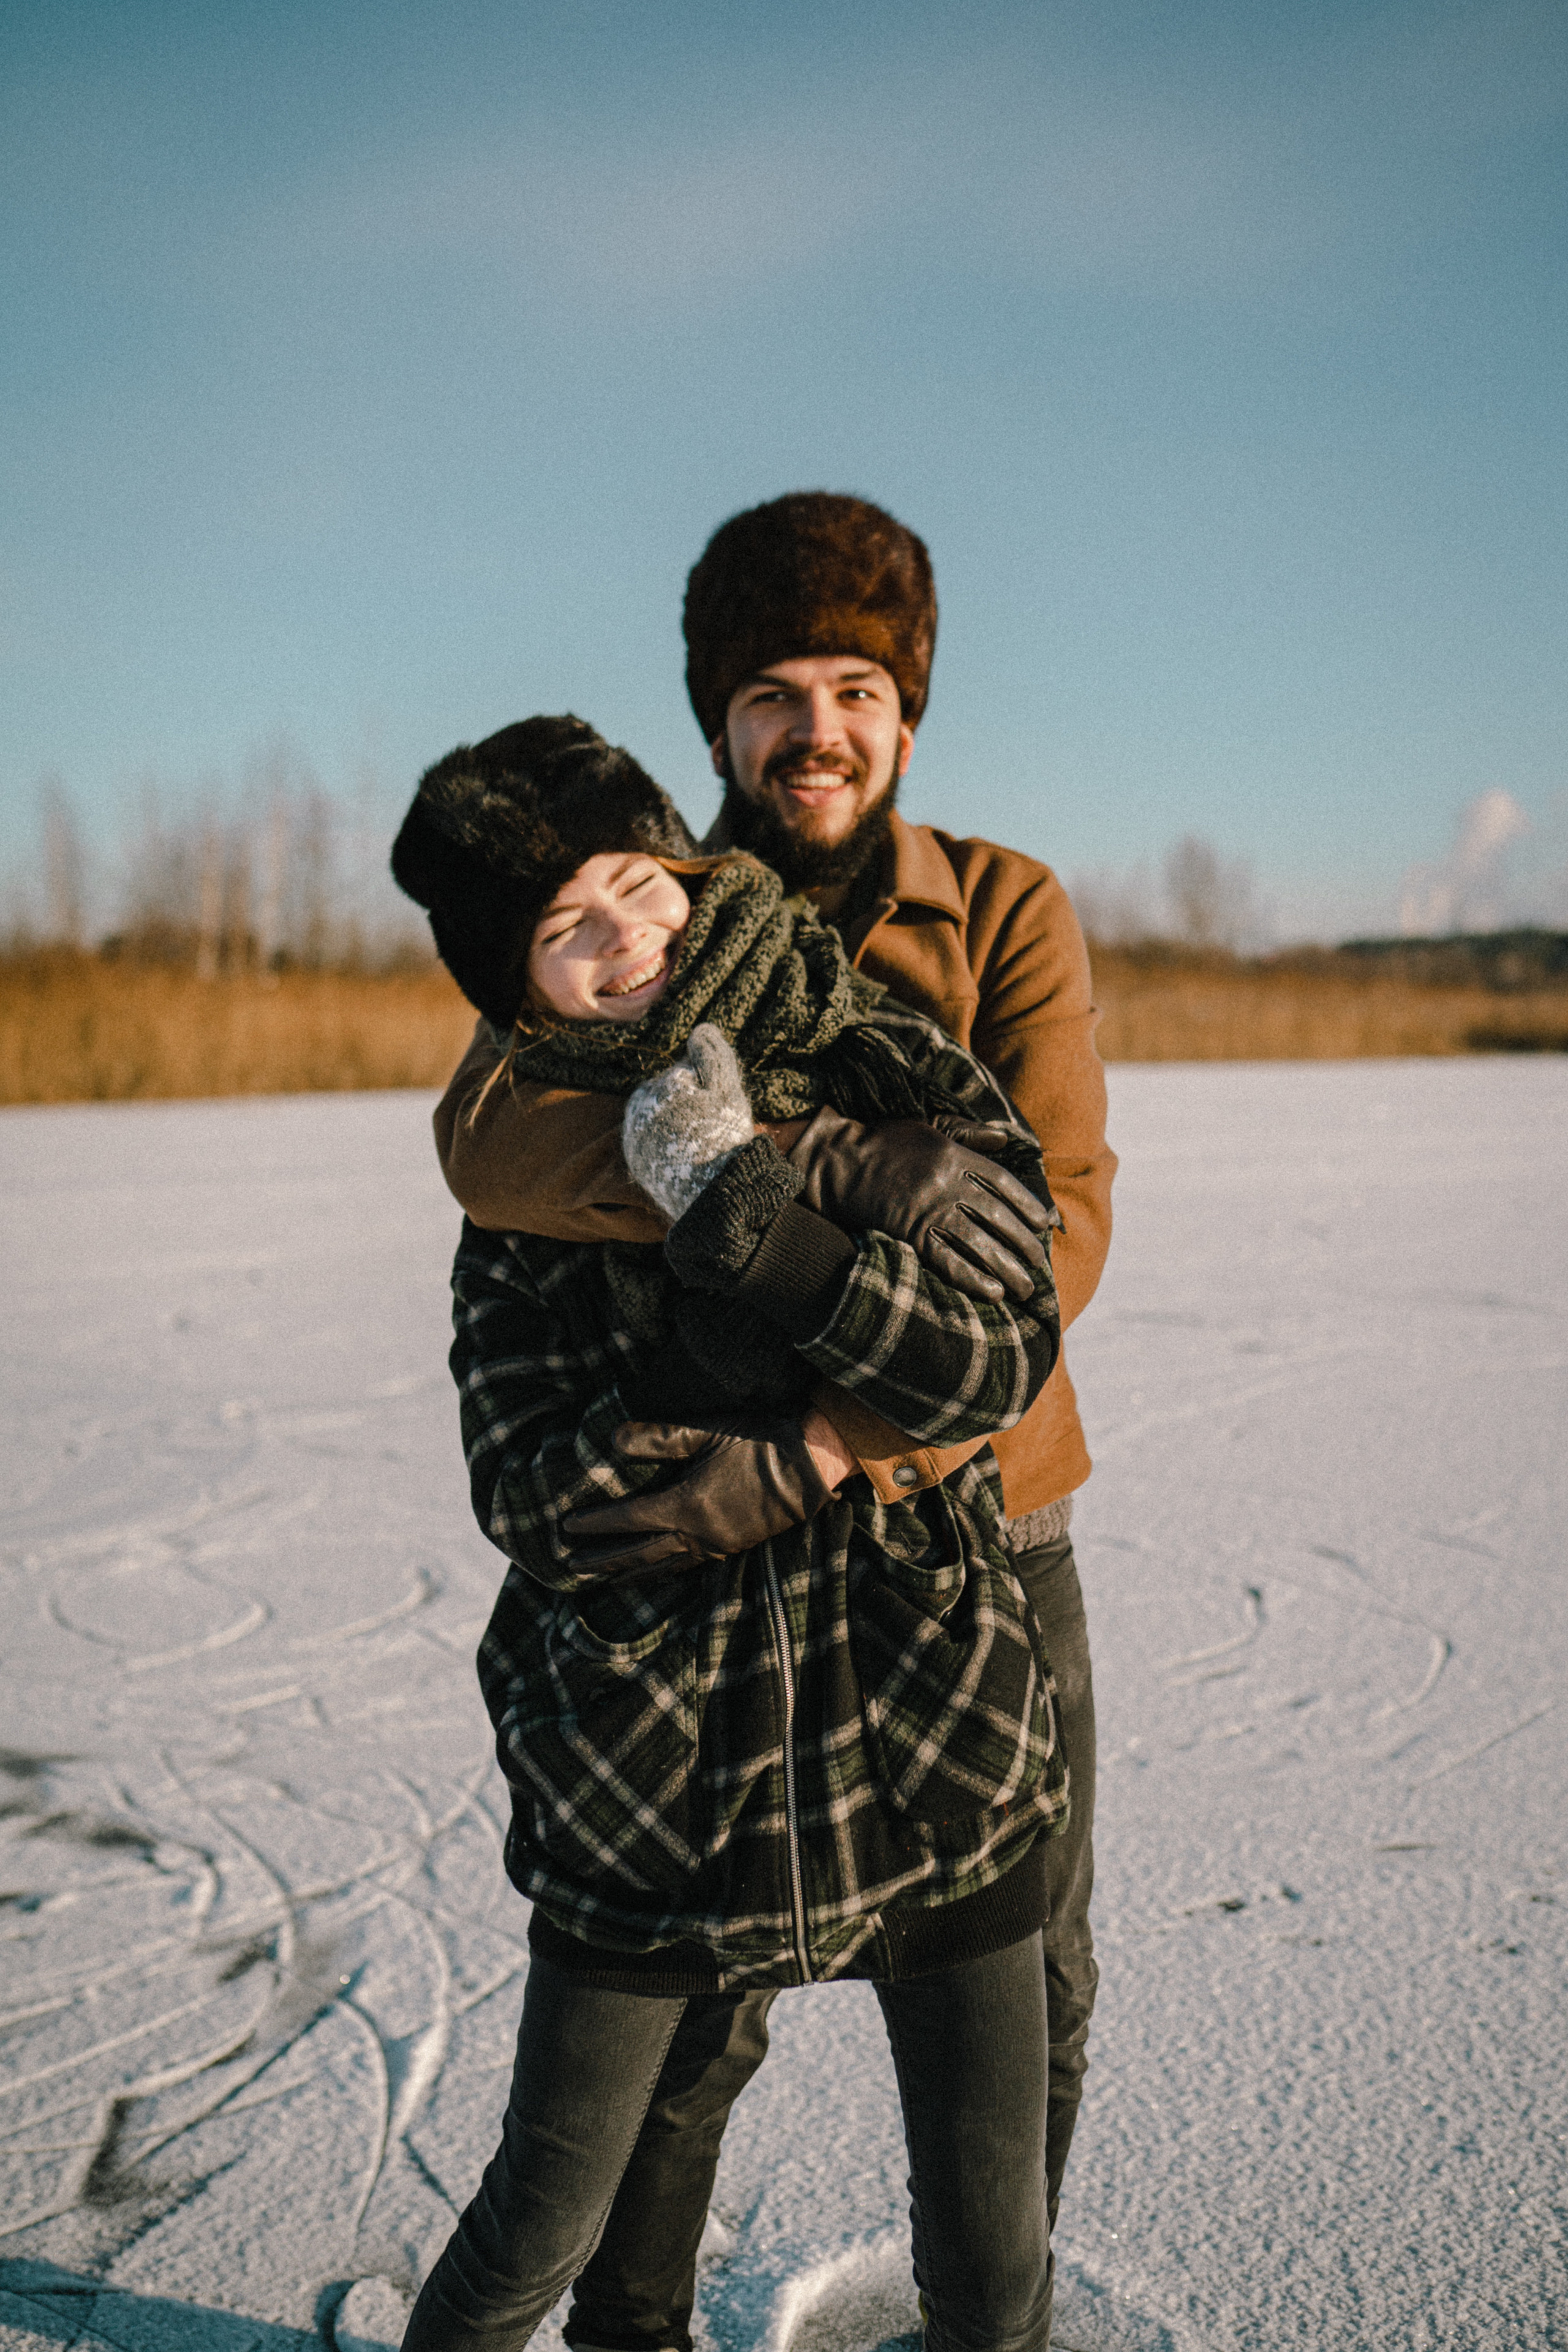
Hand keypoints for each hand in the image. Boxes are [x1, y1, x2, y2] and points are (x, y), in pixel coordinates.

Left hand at [561, 1414, 835, 1572]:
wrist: (811, 1465)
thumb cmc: (759, 1442)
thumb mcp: (708, 1431)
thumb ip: (659, 1437)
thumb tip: (612, 1440)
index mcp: (688, 1507)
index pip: (629, 1520)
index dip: (596, 1524)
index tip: (566, 1527)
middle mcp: (698, 1535)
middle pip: (639, 1554)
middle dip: (603, 1560)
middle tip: (570, 1566)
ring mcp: (716, 1546)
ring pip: (663, 1566)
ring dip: (629, 1573)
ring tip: (604, 1579)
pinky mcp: (732, 1548)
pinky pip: (687, 1566)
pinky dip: (663, 1571)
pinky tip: (656, 1571)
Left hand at [622, 1025, 756, 1222]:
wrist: (709, 1194)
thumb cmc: (722, 1137)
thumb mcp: (727, 1089)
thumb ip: (713, 1055)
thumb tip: (701, 1028)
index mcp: (663, 1085)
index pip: (686, 1072)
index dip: (709, 1088)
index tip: (718, 1109)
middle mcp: (641, 1106)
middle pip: (668, 1092)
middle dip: (688, 1102)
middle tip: (709, 1127)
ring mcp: (634, 1133)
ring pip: (657, 1115)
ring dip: (674, 1121)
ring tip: (696, 1142)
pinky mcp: (634, 1158)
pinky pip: (649, 1140)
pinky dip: (663, 1142)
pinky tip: (683, 1153)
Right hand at [787, 1108, 1052, 1301]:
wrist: (838, 1162)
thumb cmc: (884, 1142)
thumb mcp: (929, 1125)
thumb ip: (969, 1131)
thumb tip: (1006, 1138)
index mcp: (954, 1156)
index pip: (1003, 1183)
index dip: (1028, 1205)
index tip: (1045, 1224)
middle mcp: (947, 1184)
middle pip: (997, 1217)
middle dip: (1022, 1243)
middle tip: (1039, 1264)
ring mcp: (928, 1210)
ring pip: (978, 1243)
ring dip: (1005, 1268)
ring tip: (1024, 1288)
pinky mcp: (909, 1234)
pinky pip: (946, 1261)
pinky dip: (971, 1278)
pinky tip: (991, 1292)